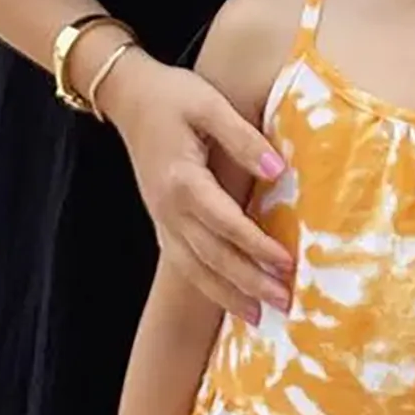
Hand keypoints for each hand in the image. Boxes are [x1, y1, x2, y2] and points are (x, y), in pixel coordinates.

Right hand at [104, 51, 291, 319]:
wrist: (128, 96)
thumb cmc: (172, 96)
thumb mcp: (209, 105)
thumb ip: (243, 139)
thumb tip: (277, 171)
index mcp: (183, 180)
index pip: (225, 223)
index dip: (256, 246)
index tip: (286, 263)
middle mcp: (169, 209)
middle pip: (211, 256)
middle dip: (249, 283)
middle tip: (285, 301)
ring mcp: (161, 219)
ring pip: (194, 269)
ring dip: (228, 295)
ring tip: (260, 317)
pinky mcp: (160, 221)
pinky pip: (183, 264)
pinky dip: (206, 286)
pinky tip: (226, 299)